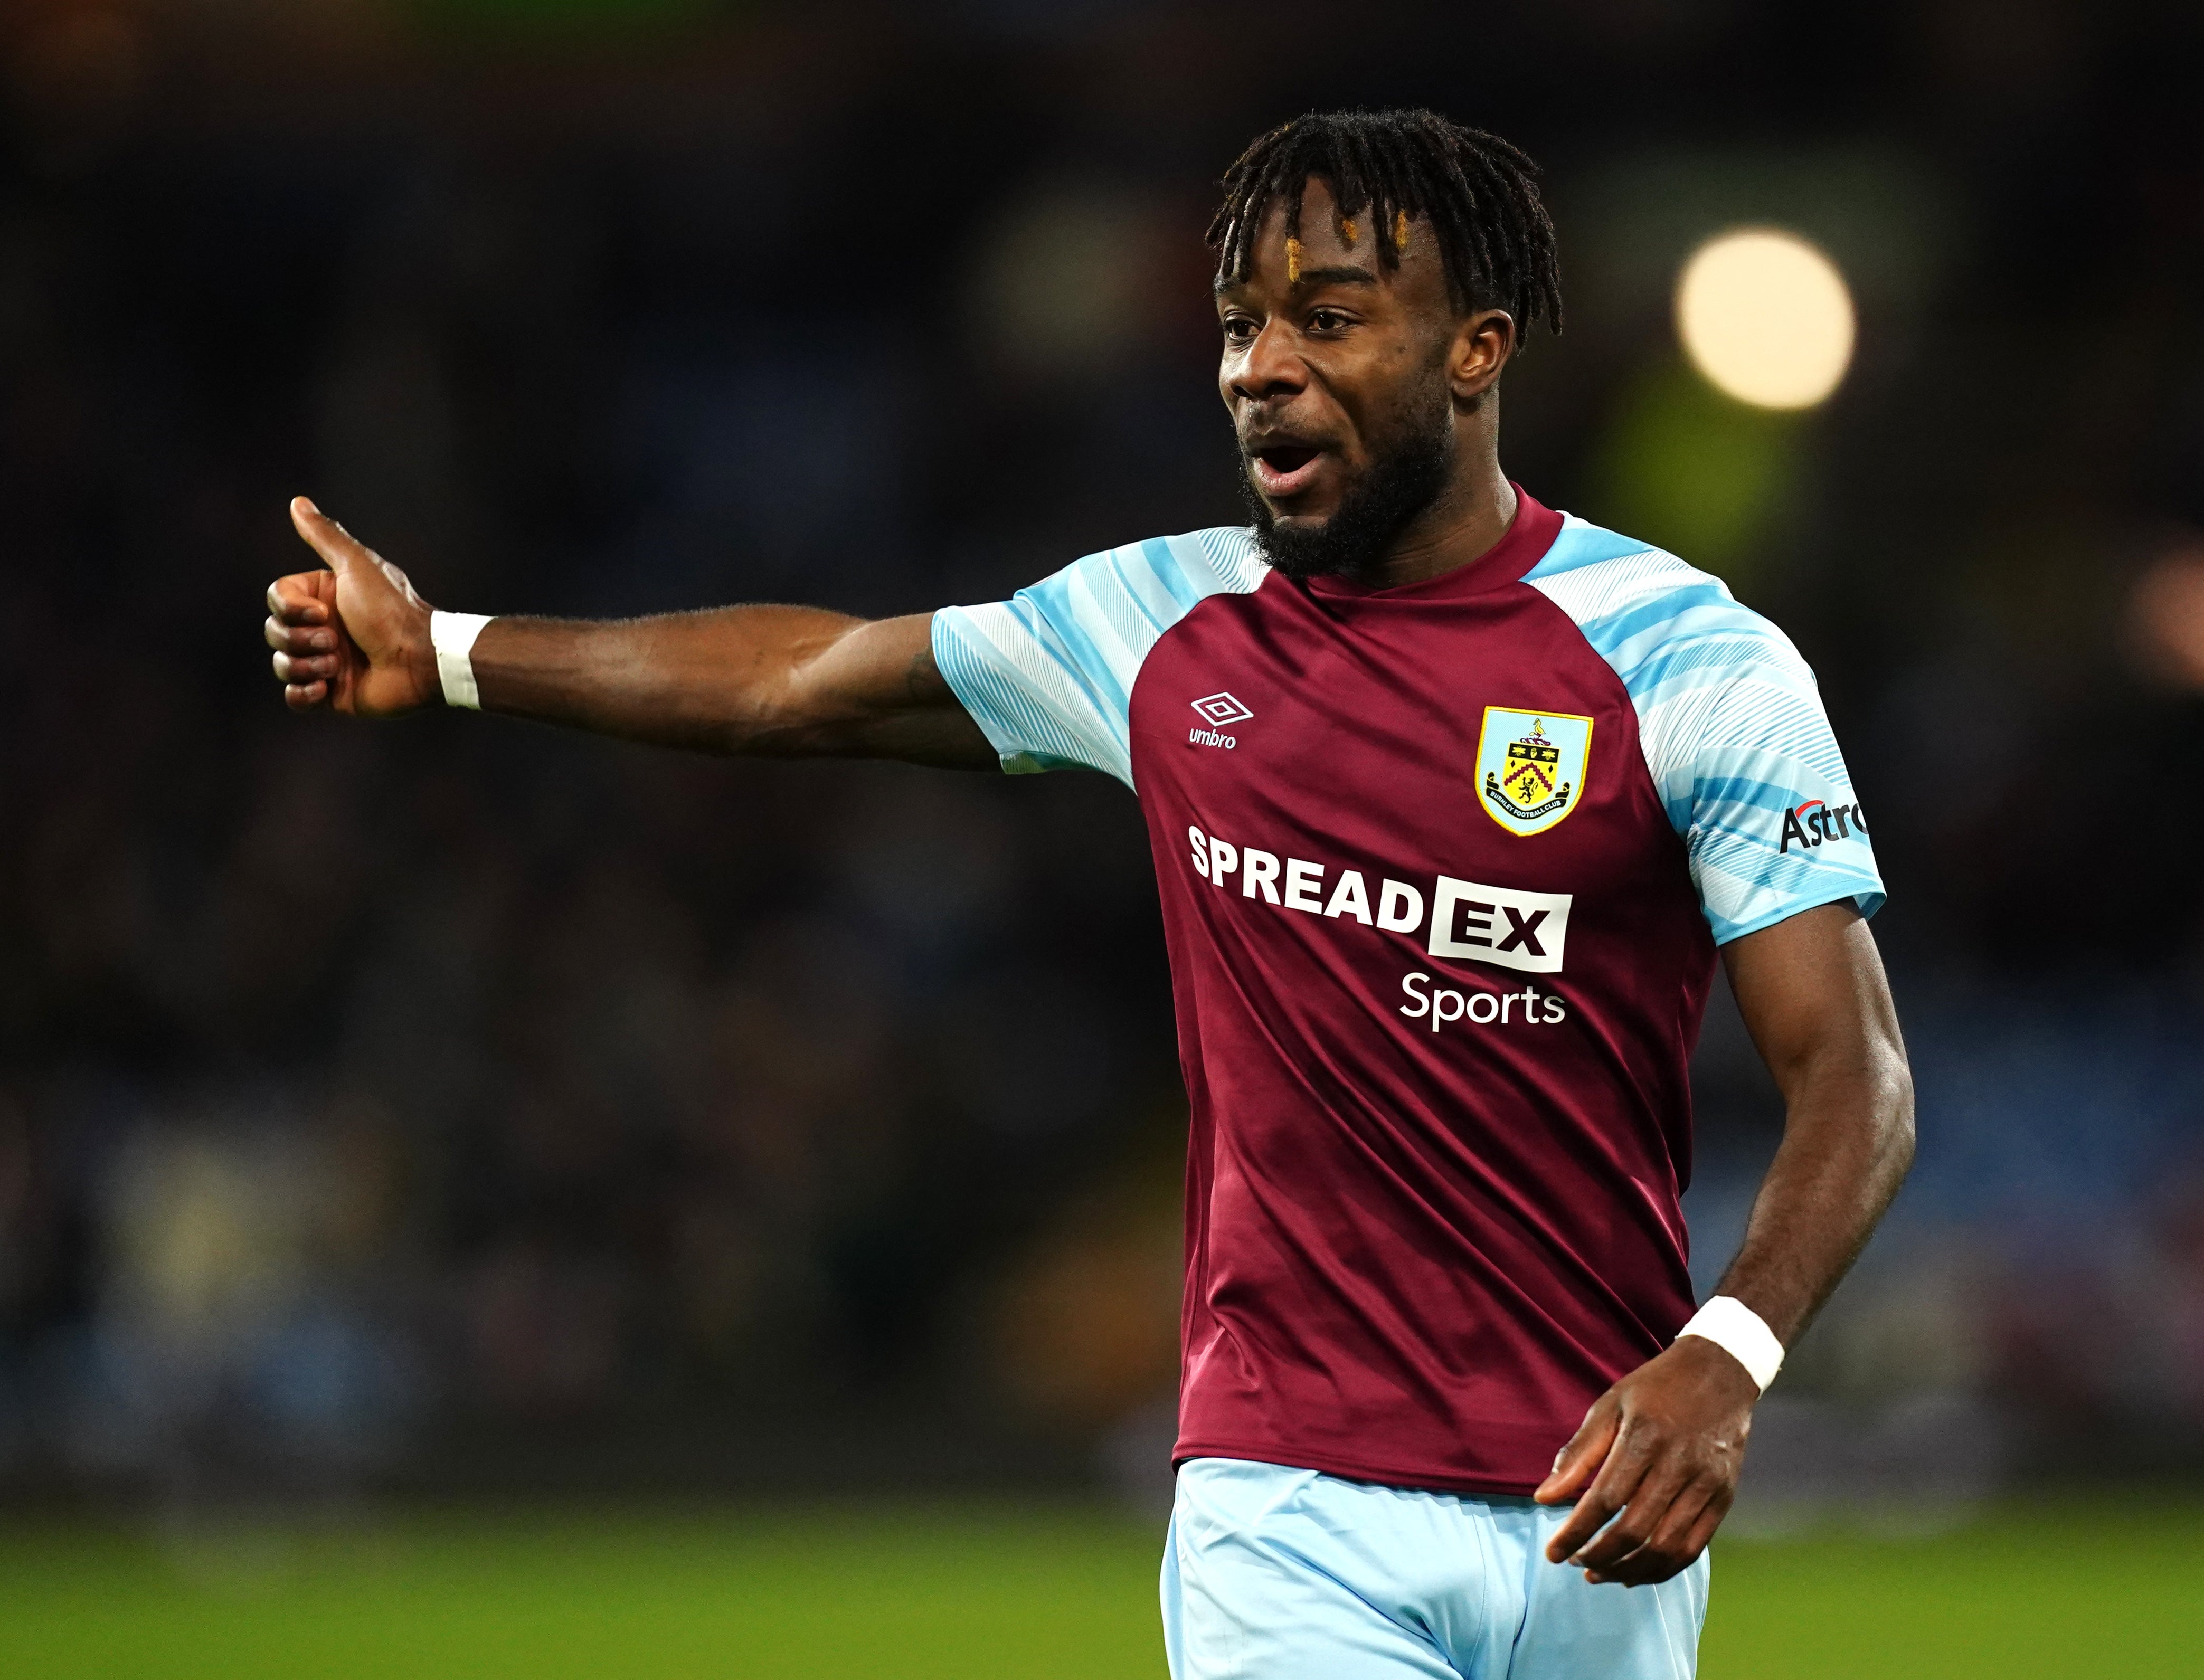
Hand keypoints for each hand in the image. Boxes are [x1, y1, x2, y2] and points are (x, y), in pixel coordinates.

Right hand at [264, 498, 438, 715]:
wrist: (420, 659)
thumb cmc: (391, 610)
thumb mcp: (356, 565)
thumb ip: (326, 536)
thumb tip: (298, 502)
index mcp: (322, 597)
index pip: (276, 599)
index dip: (290, 609)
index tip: (323, 613)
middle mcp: (321, 627)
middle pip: (274, 631)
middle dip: (300, 639)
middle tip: (337, 642)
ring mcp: (325, 660)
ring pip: (282, 663)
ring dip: (306, 665)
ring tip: (337, 665)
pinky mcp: (331, 693)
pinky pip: (294, 698)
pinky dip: (301, 695)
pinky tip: (322, 689)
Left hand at [1532, 1336, 1757, 1585]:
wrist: (1720, 1372)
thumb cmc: (1654, 1389)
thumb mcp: (1609, 1405)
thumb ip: (1578, 1454)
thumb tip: (1543, 1497)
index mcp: (1645, 1437)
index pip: (1605, 1500)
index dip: (1576, 1532)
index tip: (1553, 1553)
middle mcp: (1679, 1464)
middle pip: (1635, 1530)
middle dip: (1598, 1555)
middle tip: (1573, 1562)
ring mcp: (1707, 1484)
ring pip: (1666, 1547)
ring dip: (1628, 1570)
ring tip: (1598, 1573)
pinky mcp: (1724, 1497)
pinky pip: (1693, 1547)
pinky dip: (1662, 1568)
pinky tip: (1634, 1571)